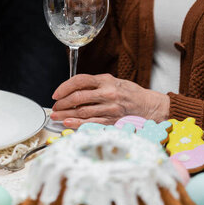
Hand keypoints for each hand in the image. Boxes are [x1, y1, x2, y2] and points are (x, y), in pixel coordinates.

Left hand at [51, 73, 169, 127]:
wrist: (149, 106)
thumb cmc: (130, 93)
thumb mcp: (113, 81)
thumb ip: (95, 84)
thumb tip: (73, 89)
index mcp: (106, 80)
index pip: (79, 81)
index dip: (64, 87)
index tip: (56, 93)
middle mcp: (107, 93)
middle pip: (77, 97)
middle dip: (62, 103)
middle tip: (55, 106)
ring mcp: (110, 108)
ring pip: (81, 112)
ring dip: (65, 114)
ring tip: (57, 116)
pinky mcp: (112, 121)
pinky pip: (90, 123)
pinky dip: (77, 124)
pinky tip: (68, 123)